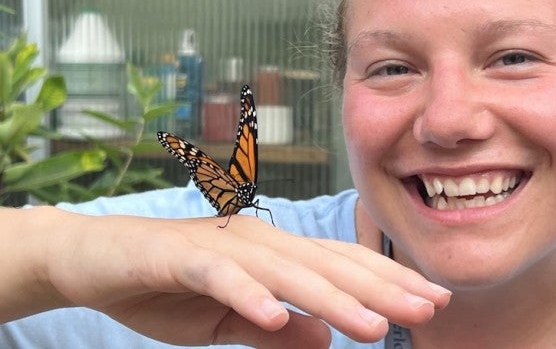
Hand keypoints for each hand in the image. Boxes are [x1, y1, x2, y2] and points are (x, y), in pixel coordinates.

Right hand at [16, 207, 449, 347]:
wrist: (99, 259)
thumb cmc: (170, 286)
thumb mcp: (231, 319)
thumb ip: (276, 328)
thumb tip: (325, 339)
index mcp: (274, 253)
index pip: (340, 266)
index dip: (387, 281)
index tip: (431, 300)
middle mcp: (258, 242)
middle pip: (327, 266)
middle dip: (380, 289)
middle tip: (427, 309)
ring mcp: (222, 248)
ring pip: (286, 273)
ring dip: (330, 299)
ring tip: (372, 325)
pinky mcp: (182, 258)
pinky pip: (221, 278)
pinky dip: (249, 297)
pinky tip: (277, 318)